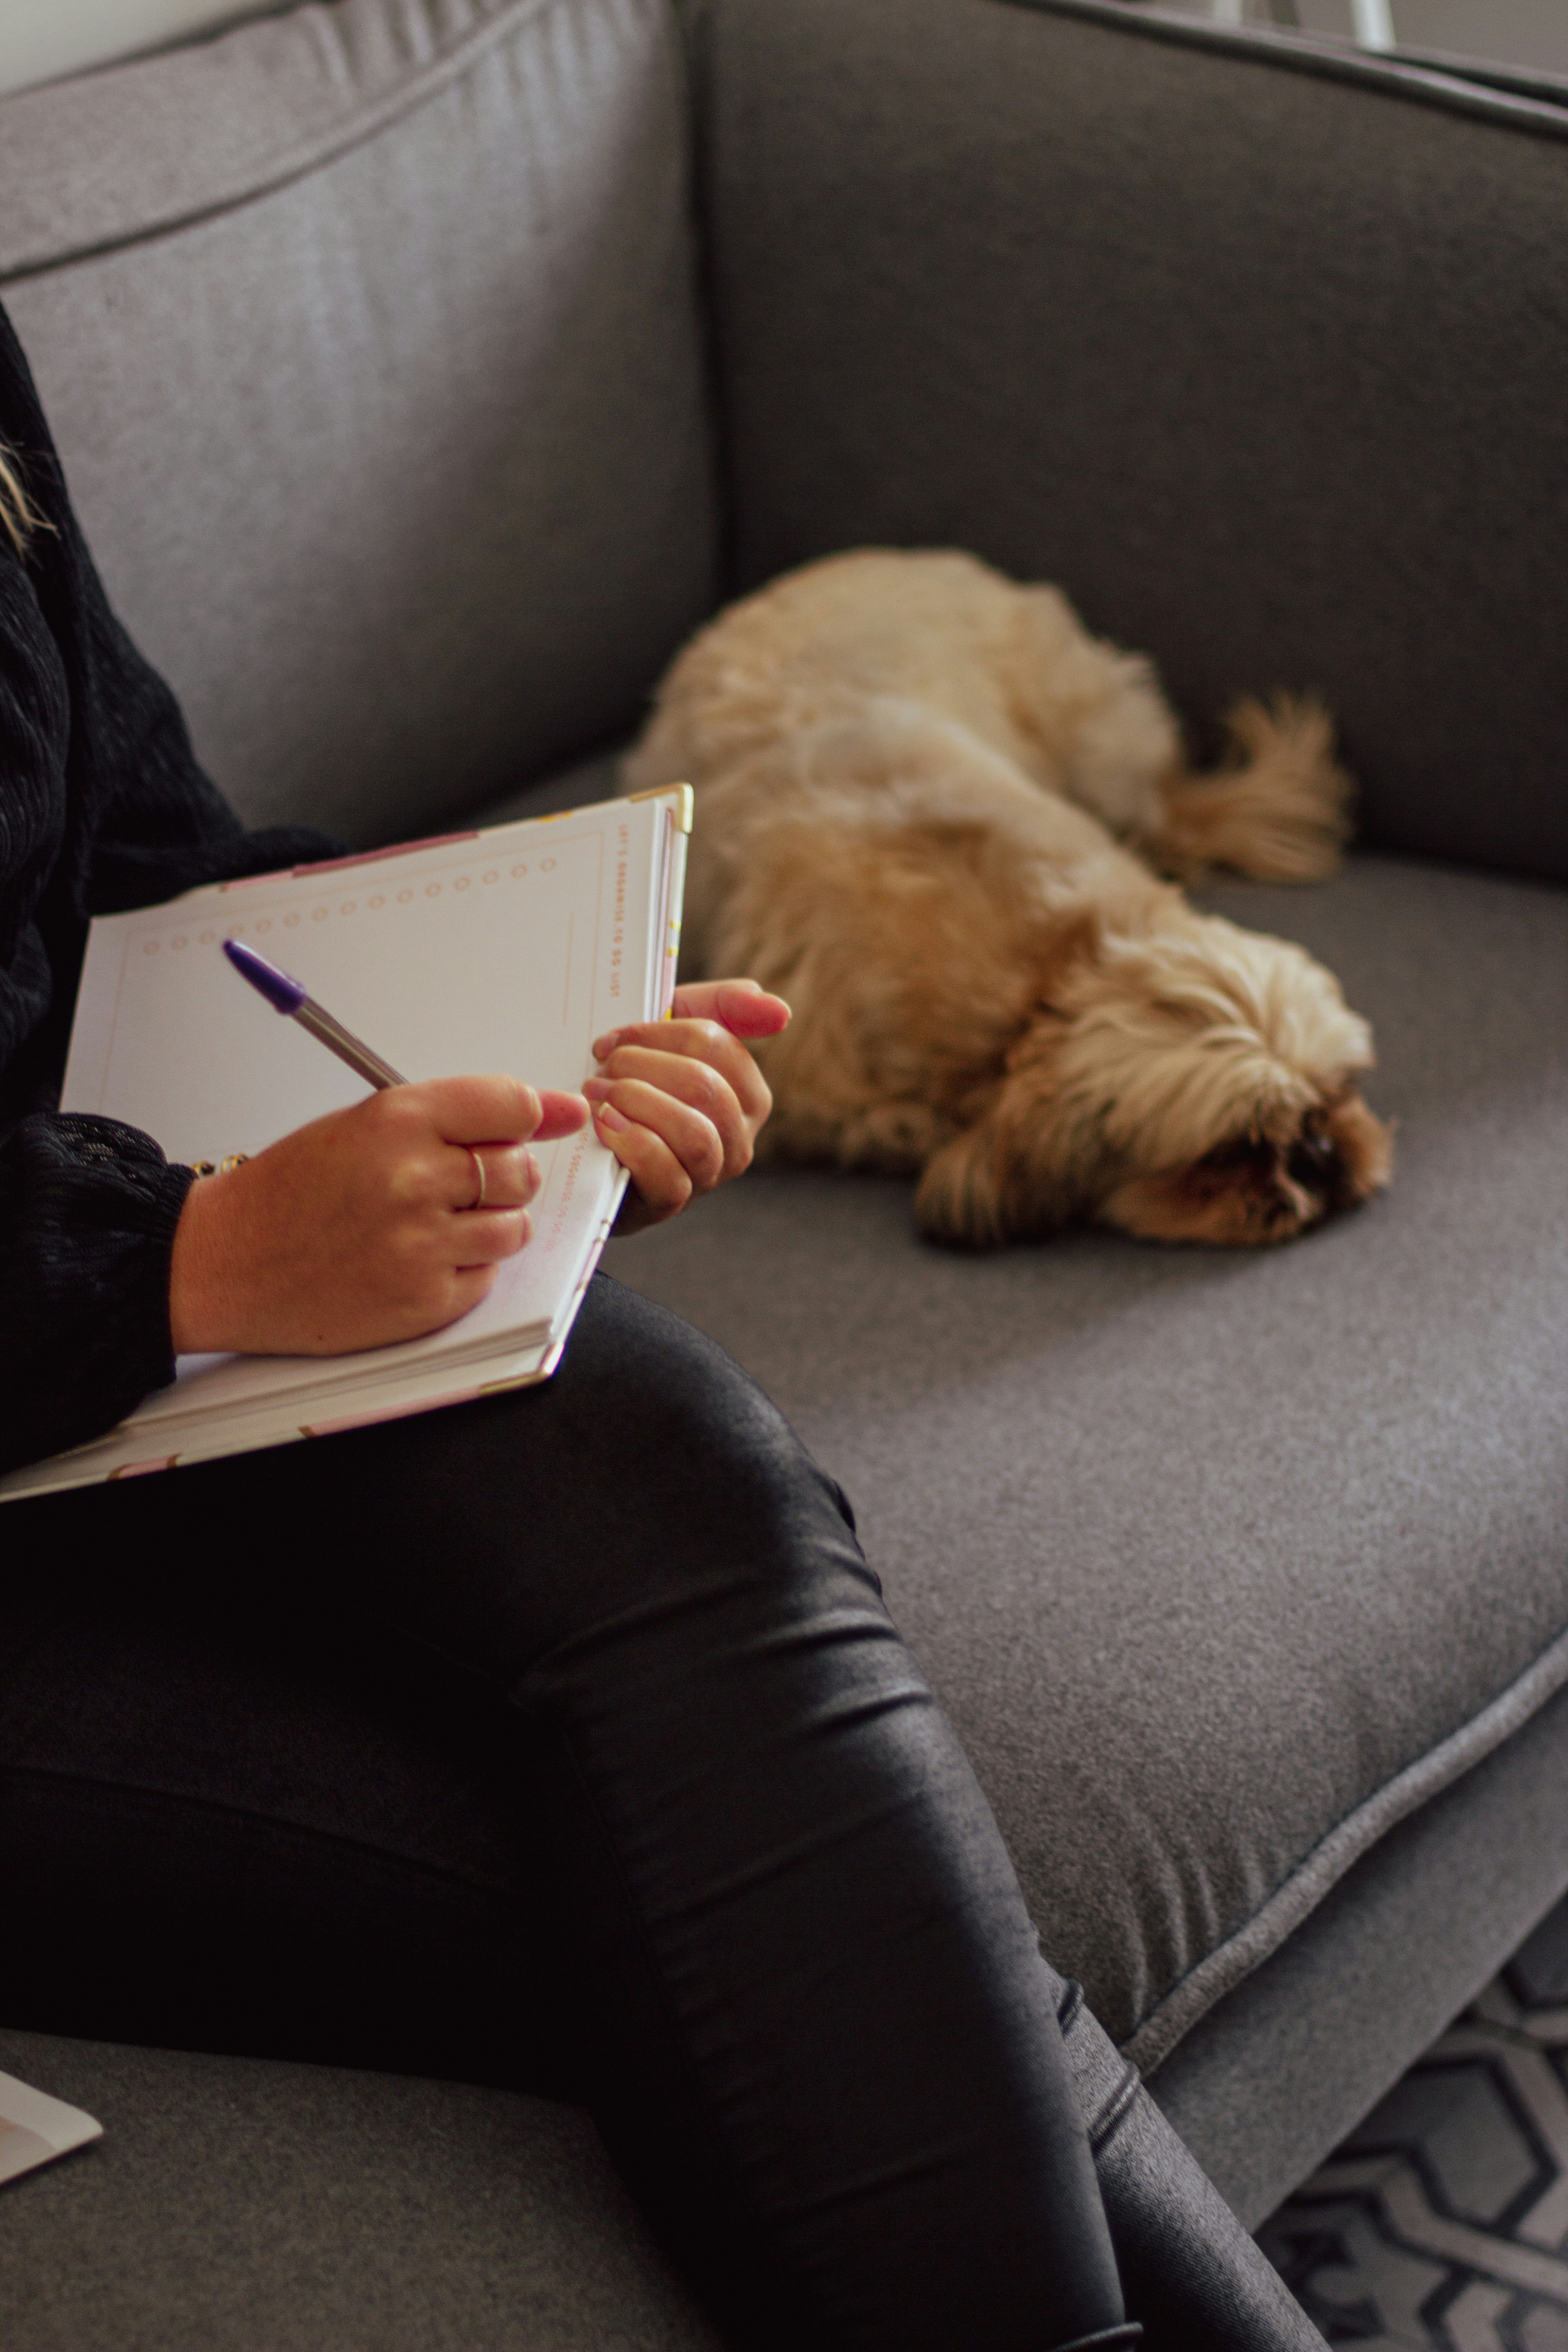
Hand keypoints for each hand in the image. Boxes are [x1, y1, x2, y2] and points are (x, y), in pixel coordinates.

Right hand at [169, 1077, 588, 1355]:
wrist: (225, 1262)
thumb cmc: (292, 1190)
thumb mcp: (365, 1124)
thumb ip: (463, 1114)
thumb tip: (563, 1110)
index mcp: (397, 1121)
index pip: (512, 1106)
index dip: (528, 1118)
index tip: (530, 1125)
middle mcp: (414, 1181)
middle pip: (520, 1170)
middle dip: (498, 1176)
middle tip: (448, 1184)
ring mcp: (420, 1247)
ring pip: (515, 1227)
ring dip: (486, 1226)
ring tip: (429, 1224)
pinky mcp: (423, 1303)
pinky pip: (487, 1278)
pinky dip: (464, 1270)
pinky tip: (415, 1260)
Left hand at [587, 979, 790, 1234]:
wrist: (586, 1141)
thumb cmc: (637, 1077)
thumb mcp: (674, 1028)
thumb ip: (726, 1005)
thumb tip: (780, 1011)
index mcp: (748, 1092)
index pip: (715, 1044)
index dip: (655, 1035)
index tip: (612, 1040)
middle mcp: (740, 1137)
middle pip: (704, 1087)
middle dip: (641, 1069)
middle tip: (600, 1070)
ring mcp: (710, 1174)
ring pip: (695, 1134)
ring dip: (636, 1105)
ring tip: (599, 1096)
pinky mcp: (673, 1203)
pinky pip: (668, 1175)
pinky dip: (632, 1144)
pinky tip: (605, 1126)